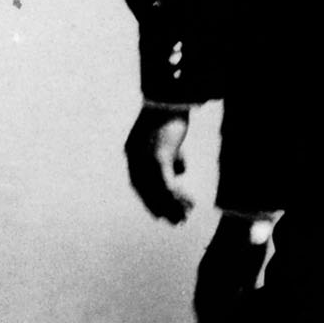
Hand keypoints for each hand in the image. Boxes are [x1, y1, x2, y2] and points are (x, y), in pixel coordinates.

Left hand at [126, 103, 196, 223]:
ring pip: (158, 192)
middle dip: (161, 208)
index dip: (150, 200)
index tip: (161, 214)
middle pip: (147, 192)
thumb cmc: (171, 116)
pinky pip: (167, 186)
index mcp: (133, 153)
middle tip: (175, 223)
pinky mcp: (158, 160)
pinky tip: (191, 203)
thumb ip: (172, 156)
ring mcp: (144, 160)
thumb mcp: (170, 140)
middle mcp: (134, 159)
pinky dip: (178, 197)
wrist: (169, 99)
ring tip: (186, 217)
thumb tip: (180, 170)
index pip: (139, 184)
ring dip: (172, 207)